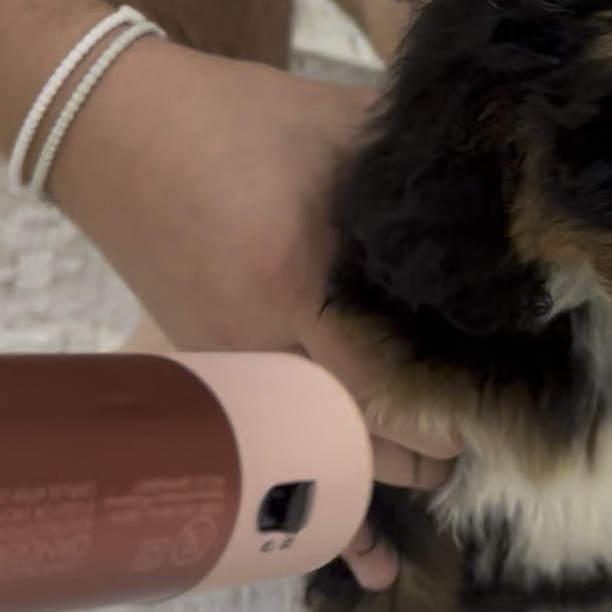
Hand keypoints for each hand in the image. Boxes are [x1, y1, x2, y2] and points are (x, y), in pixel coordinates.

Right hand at [48, 36, 459, 587]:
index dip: (435, 423)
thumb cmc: (233, 117)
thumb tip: (498, 177)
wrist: (112, 127)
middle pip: (342, 434)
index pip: (378, 385)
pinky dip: (294, 459)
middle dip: (406, 463)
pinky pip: (256, 427)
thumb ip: (409, 165)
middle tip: (461, 465)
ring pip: (296, 444)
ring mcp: (221, 356)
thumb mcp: (336, 125)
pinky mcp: (199, 360)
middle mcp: (255, 336)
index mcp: (295, 277)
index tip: (483, 432)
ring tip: (412, 486)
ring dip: (352, 473)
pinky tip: (327, 495)